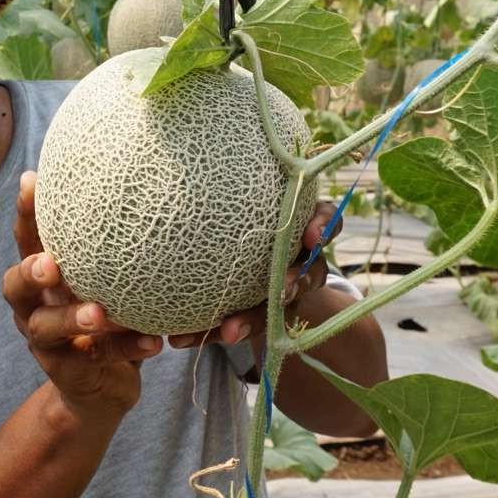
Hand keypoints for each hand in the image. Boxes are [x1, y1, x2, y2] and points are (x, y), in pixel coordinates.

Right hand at [3, 171, 162, 423]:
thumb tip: (148, 188)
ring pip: (44, 328)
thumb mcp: (103, 280)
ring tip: (100, 313)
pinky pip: (95, 358)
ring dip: (72, 318)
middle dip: (29, 271)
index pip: (27, 238)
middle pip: (14, 285)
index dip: (25, 211)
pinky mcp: (66, 372)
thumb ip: (110, 248)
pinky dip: (125, 349)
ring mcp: (45, 343)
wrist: (103, 390)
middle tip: (51, 263)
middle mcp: (33, 307)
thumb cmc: (107, 318)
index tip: (32, 180)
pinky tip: (154, 343)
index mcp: (42, 277)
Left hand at [167, 201, 343, 349]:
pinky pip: (241, 329)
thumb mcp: (246, 206)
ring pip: (278, 310)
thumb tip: (173, 158)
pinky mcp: (262, 319)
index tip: (312, 234)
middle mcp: (300, 262)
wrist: (255, 278)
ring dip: (255, 320)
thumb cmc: (241, 224)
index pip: (324, 221)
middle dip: (295, 281)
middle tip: (280, 290)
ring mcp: (285, 293)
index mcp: (302, 229)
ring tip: (229, 331)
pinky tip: (180, 339)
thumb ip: (226, 190)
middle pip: (309, 272)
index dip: (323, 227)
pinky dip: (212, 334)